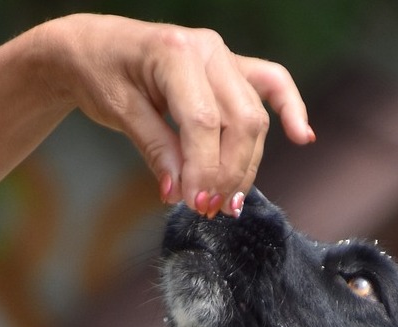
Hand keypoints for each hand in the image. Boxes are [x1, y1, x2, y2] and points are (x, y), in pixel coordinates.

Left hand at [40, 16, 314, 213]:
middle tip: (208, 209)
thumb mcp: (120, 113)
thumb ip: (157, 150)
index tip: (195, 205)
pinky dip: (290, 109)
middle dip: (227, 173)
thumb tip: (180, 193)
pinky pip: (272, 84)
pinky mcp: (232, 69)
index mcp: (176, 53)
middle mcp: (207, 50)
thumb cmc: (102, 73)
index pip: (203, 122)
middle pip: (239, 122)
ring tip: (226, 202)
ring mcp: (224, 57)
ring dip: (246, 165)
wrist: (95, 46)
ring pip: (254, 118)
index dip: (204, 170)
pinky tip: (302, 136)